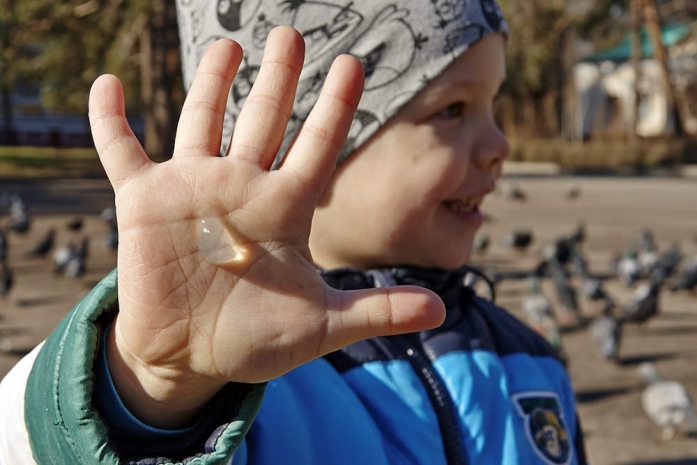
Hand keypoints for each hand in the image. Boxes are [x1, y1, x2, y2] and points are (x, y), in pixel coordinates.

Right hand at [88, 26, 443, 427]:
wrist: (191, 357)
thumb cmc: (256, 339)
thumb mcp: (322, 325)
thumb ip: (378, 310)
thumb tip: (443, 311)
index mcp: (284, 210)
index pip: (317, 146)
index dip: (336, 106)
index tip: (354, 63)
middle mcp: (241, 188)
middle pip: (264, 119)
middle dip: (278, 76)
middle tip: (292, 33)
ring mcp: (192, 190)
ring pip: (202, 120)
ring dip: (211, 82)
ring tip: (229, 44)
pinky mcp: (143, 202)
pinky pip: (121, 150)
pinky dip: (110, 120)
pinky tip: (107, 83)